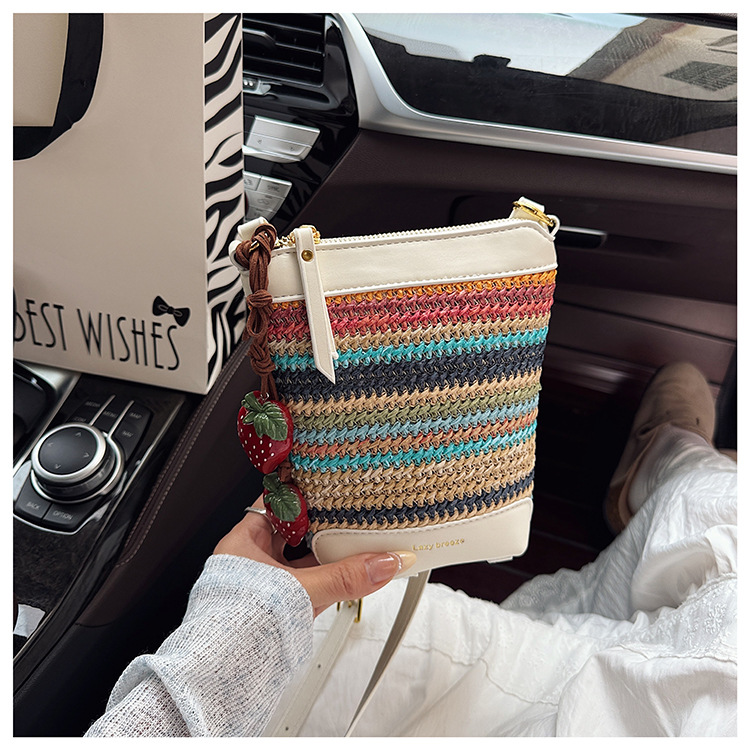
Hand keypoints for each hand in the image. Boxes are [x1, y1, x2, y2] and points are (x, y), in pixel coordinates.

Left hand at [214, 496, 415, 616]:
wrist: (218, 676)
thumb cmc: (233, 628)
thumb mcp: (299, 590)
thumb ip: (345, 577)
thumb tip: (383, 563)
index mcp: (244, 540)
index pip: (277, 502)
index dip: (304, 491)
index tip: (328, 483)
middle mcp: (251, 559)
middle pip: (294, 530)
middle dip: (322, 523)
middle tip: (349, 511)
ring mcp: (264, 583)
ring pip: (300, 558)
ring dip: (325, 552)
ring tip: (353, 540)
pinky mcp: (274, 606)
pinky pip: (304, 583)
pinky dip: (324, 578)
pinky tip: (343, 575)